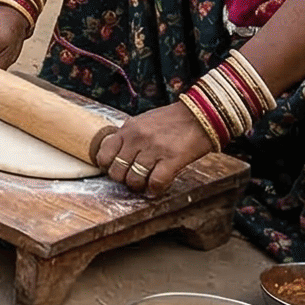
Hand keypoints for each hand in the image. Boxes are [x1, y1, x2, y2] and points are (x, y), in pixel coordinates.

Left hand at [97, 101, 215, 196]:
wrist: (201, 114)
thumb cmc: (172, 120)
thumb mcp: (143, 122)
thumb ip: (129, 137)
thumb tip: (117, 157)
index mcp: (128, 129)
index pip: (104, 156)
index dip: (108, 168)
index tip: (117, 170)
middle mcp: (137, 139)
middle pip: (117, 172)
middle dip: (124, 180)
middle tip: (133, 179)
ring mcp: (154, 149)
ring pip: (134, 180)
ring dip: (140, 187)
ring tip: (146, 184)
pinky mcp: (172, 159)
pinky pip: (156, 183)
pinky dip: (155, 189)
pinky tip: (158, 187)